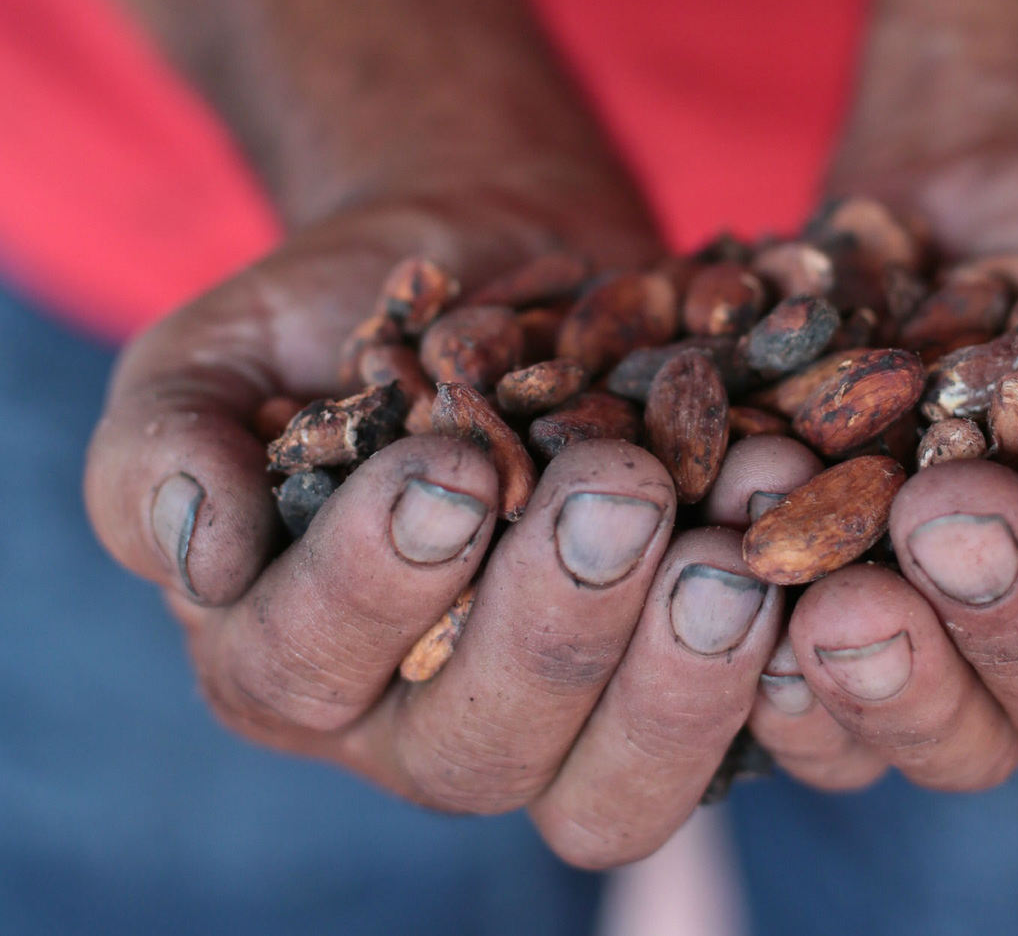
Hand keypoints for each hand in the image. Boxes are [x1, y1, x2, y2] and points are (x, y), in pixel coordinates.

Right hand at [84, 193, 791, 867]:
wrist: (500, 264)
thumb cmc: (339, 313)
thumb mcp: (219, 355)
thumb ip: (169, 446)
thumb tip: (196, 559)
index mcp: (294, 658)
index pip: (305, 669)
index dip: (372, 585)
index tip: (448, 463)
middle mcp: (425, 718)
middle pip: (483, 751)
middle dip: (555, 628)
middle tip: (621, 490)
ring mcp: (572, 714)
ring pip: (618, 784)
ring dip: (683, 679)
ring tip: (735, 545)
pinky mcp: (686, 675)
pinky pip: (748, 722)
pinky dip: (786, 658)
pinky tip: (818, 556)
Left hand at [743, 133, 1017, 788]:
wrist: (982, 198)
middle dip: (1016, 612)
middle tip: (944, 512)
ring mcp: (975, 664)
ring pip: (955, 743)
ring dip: (892, 683)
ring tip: (832, 602)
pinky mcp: (861, 645)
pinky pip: (827, 727)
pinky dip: (782, 689)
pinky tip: (746, 616)